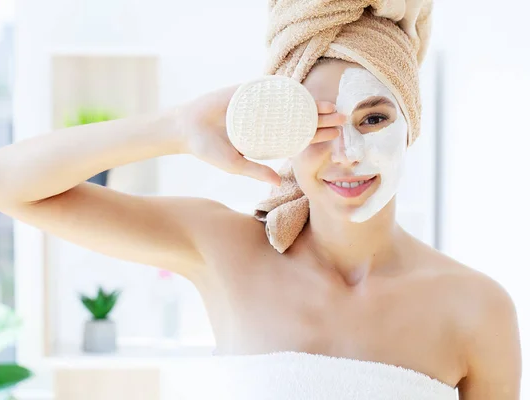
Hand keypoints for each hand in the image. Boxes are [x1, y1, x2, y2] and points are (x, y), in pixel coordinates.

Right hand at [176, 84, 345, 185]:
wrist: (186, 127)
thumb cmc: (209, 149)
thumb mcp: (234, 164)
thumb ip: (256, 170)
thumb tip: (278, 182)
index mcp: (268, 140)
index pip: (299, 137)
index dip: (318, 136)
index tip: (336, 135)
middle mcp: (267, 121)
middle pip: (300, 118)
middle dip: (321, 118)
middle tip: (343, 117)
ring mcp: (259, 105)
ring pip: (291, 103)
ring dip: (311, 103)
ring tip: (330, 105)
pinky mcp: (248, 91)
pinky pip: (271, 88)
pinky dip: (287, 88)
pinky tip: (305, 90)